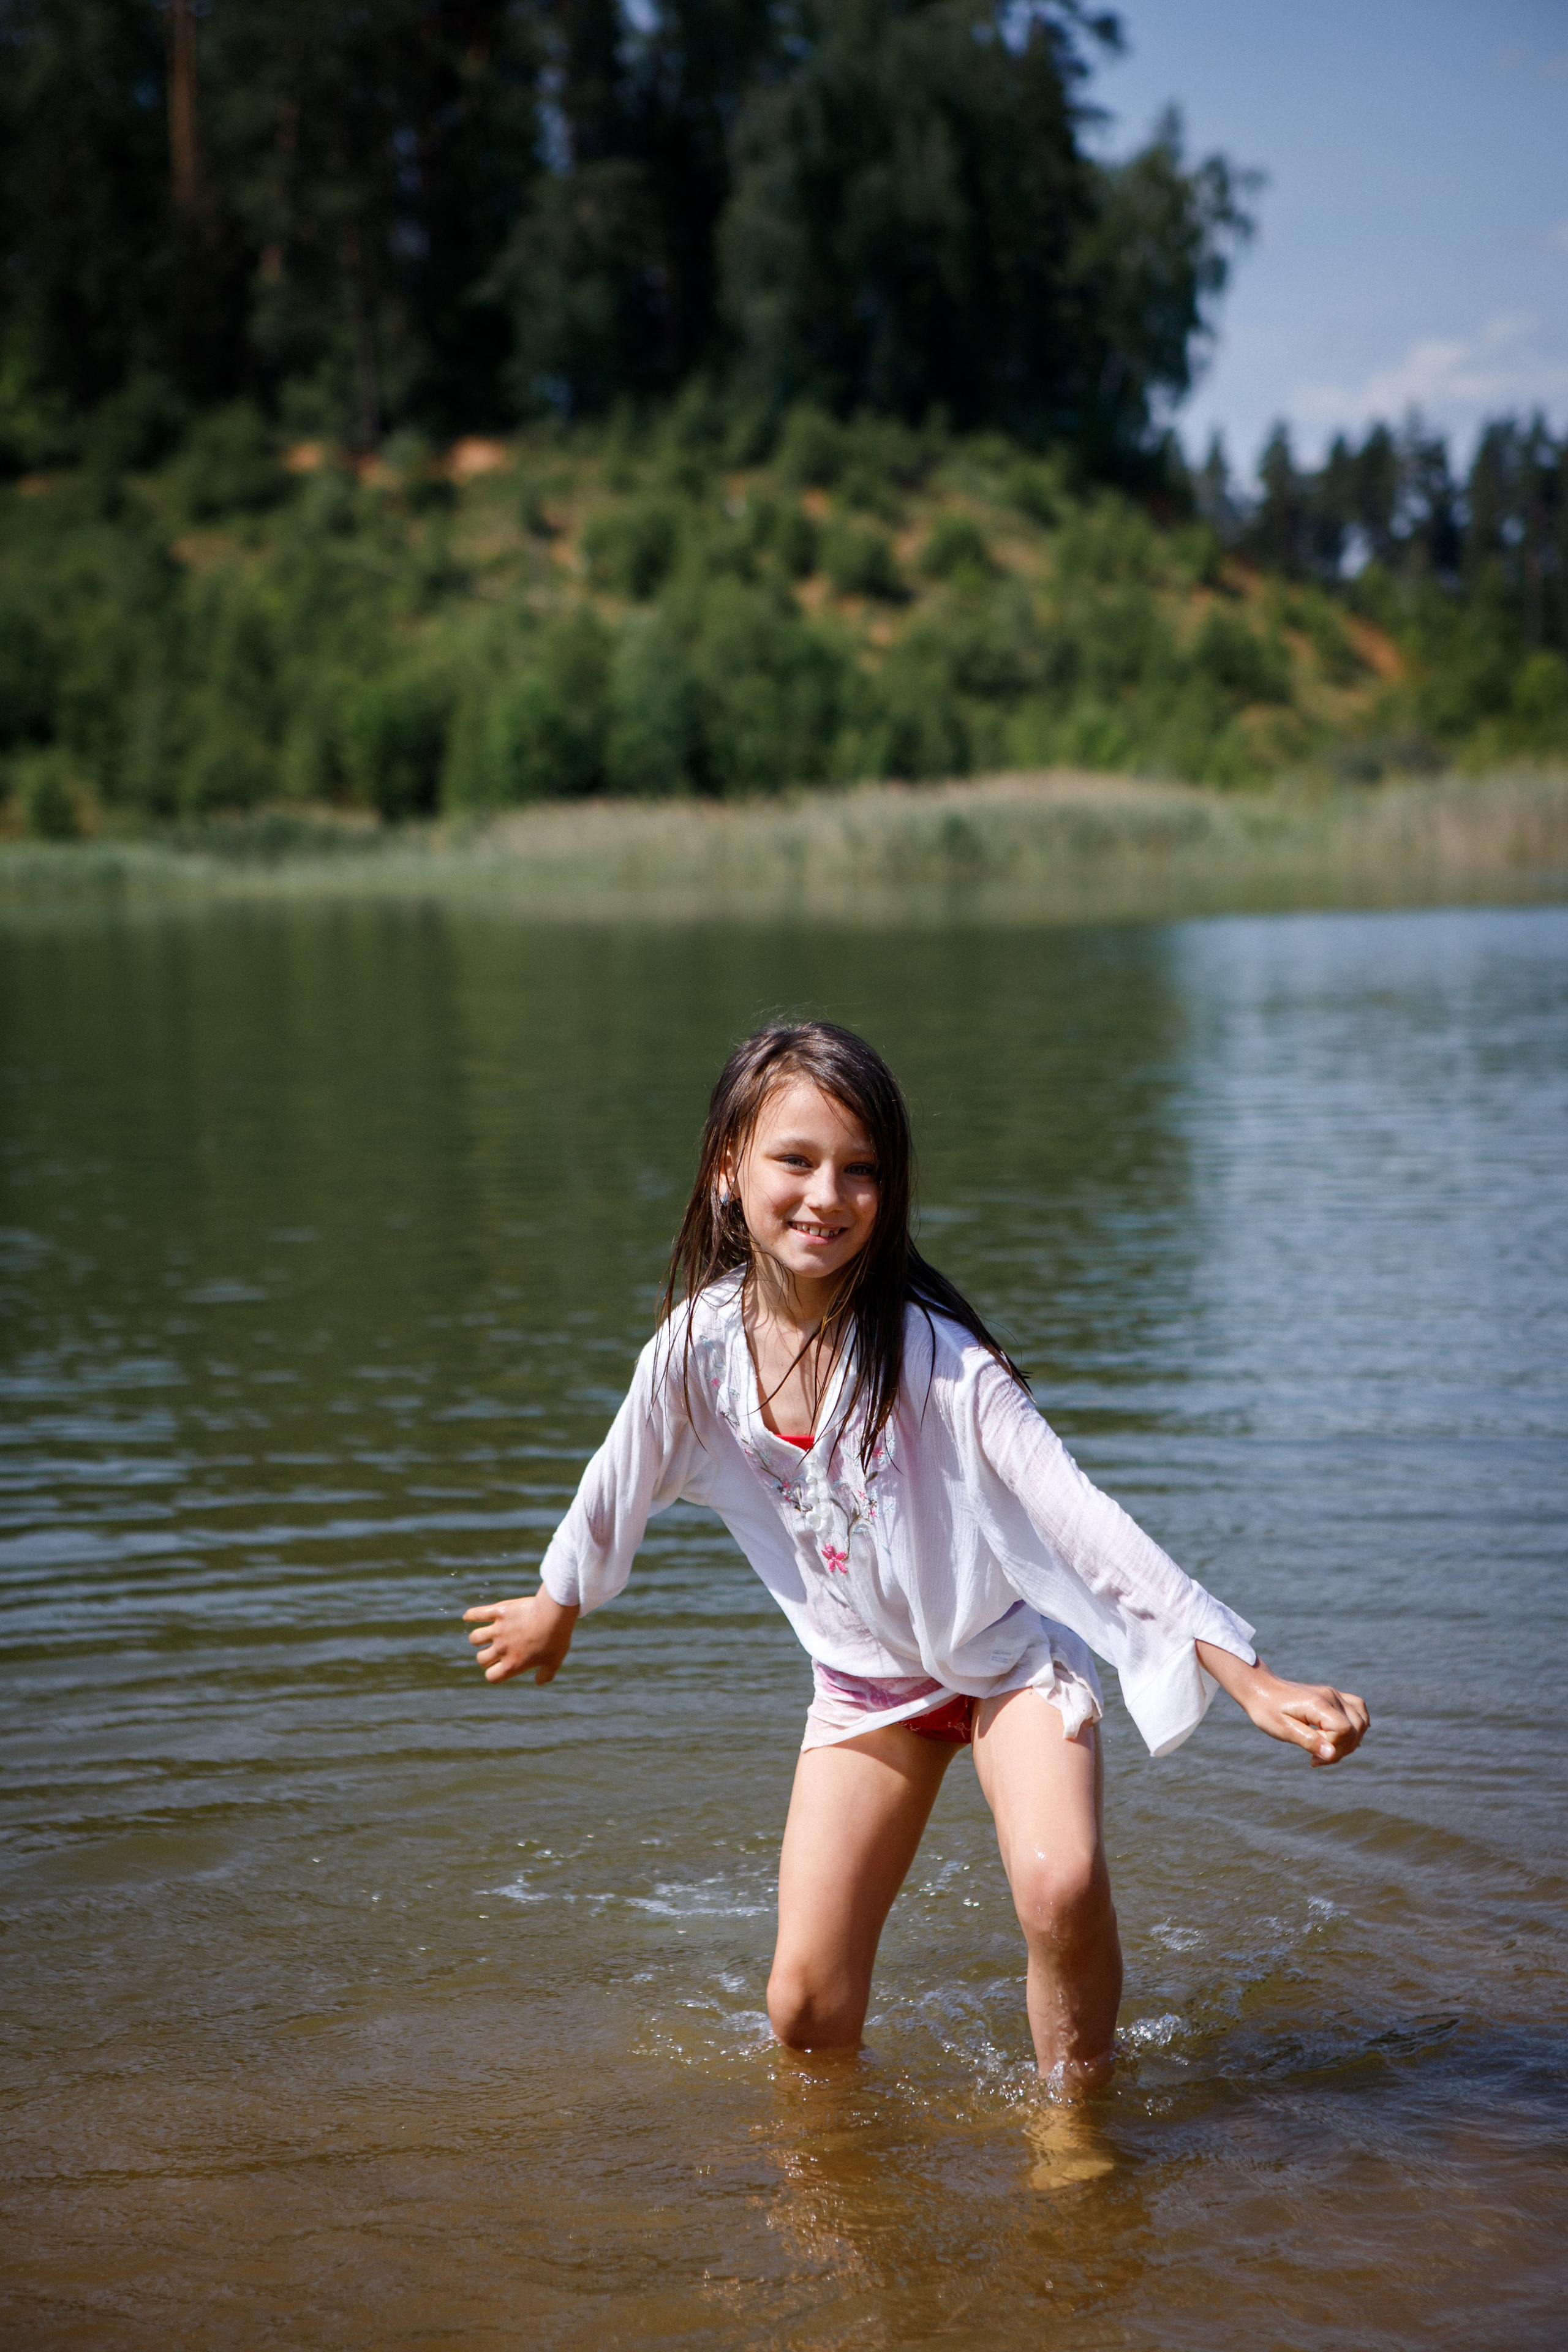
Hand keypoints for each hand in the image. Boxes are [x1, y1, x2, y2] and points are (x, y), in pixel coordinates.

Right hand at [463, 1590, 578, 1684]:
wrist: (554, 1614)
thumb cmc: (556, 1638)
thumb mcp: (555, 1661)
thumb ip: (545, 1674)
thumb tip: (539, 1681)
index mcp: (512, 1664)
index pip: (491, 1676)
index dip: (494, 1674)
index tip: (499, 1668)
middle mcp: (501, 1649)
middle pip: (481, 1658)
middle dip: (486, 1657)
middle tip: (496, 1651)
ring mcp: (498, 1630)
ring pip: (475, 1638)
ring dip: (478, 1639)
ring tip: (485, 1635)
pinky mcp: (498, 1612)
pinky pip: (477, 1614)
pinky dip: (470, 1615)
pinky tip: (468, 1617)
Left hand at [1196, 1642, 1368, 1766]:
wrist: (1260, 1689)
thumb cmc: (1267, 1710)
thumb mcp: (1283, 1729)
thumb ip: (1309, 1741)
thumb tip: (1331, 1755)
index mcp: (1318, 1704)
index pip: (1344, 1730)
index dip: (1334, 1747)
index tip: (1313, 1757)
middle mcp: (1331, 1696)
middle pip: (1357, 1727)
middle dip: (1343, 1749)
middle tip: (1317, 1758)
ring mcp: (1333, 1695)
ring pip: (1361, 1719)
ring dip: (1351, 1740)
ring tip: (1327, 1750)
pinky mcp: (1332, 1697)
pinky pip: (1357, 1709)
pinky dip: (1356, 1726)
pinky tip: (1342, 1738)